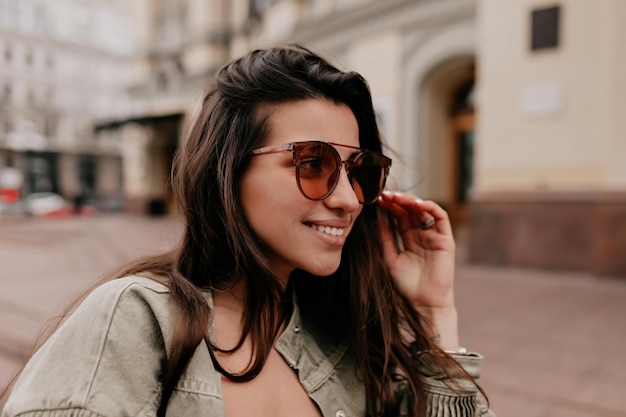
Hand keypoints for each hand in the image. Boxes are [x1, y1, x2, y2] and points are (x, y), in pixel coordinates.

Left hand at [377, 191, 458, 348]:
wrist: (423, 302)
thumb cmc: (407, 285)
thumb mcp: (390, 257)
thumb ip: (386, 238)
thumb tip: (377, 219)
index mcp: (409, 238)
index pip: (399, 216)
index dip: (389, 206)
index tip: (376, 200)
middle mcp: (422, 234)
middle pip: (410, 210)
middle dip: (397, 200)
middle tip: (384, 195)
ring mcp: (434, 235)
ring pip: (424, 210)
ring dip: (411, 201)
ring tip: (396, 198)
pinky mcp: (446, 239)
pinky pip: (440, 217)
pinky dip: (430, 207)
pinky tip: (416, 204)